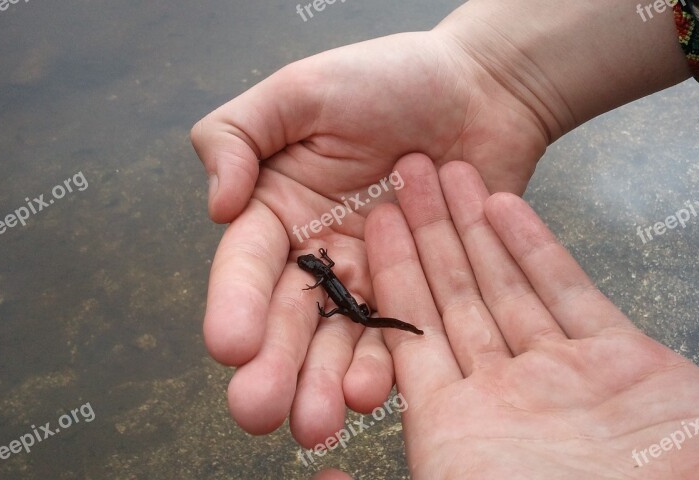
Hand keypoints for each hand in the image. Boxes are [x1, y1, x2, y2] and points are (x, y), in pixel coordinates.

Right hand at [191, 29, 547, 446]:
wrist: (481, 92)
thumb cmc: (390, 79)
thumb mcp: (301, 91)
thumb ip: (237, 135)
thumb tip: (217, 206)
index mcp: (279, 208)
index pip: (247, 264)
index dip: (235, 304)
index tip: (230, 345)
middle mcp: (318, 253)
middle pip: (289, 319)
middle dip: (273, 366)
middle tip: (259, 411)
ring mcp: (371, 278)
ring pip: (340, 340)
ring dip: (324, 382)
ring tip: (315, 421)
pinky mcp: (419, 293)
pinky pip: (399, 336)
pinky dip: (384, 365)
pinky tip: (371, 392)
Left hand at [364, 155, 698, 477]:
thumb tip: (325, 471)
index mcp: (457, 431)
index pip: (410, 337)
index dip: (390, 276)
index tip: (371, 223)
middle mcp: (504, 396)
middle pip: (454, 299)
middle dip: (429, 236)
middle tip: (405, 174)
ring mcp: (562, 375)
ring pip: (505, 285)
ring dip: (475, 228)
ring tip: (449, 171)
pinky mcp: (621, 359)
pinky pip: (567, 291)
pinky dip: (535, 248)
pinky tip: (504, 204)